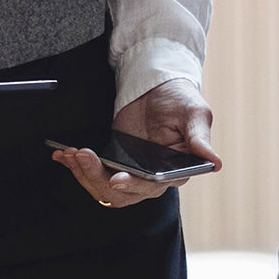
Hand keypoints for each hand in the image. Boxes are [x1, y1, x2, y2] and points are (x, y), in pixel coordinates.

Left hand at [52, 78, 218, 207]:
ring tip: (71, 154)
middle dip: (98, 178)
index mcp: (176, 170)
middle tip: (83, 156)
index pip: (152, 187)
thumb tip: (215, 163)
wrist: (156, 84)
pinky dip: (77, 167)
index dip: (133, 186)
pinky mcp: (113, 162)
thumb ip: (199, 139)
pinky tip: (63, 155)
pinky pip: (93, 175)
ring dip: (84, 175)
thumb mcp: (194, 113)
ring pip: (104, 189)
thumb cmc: (180, 97)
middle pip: (122, 194)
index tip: (116, 178)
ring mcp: (131, 172)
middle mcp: (153, 178)